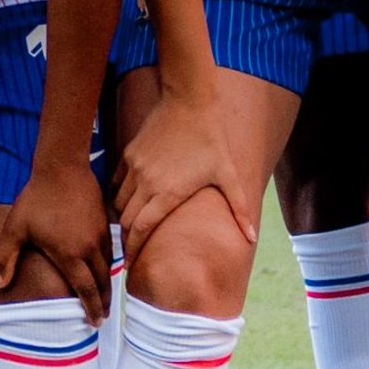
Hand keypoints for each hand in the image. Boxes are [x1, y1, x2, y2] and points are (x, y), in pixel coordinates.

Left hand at [0, 154, 111, 322]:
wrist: (62, 168)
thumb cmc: (35, 199)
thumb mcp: (15, 229)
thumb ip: (6, 258)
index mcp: (69, 255)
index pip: (85, 290)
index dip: (91, 308)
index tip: (94, 323)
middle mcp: (89, 248)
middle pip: (102, 282)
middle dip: (103, 302)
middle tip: (103, 317)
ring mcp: (100, 235)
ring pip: (109, 267)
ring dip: (108, 284)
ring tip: (104, 296)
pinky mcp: (105, 222)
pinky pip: (111, 250)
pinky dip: (110, 265)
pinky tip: (105, 268)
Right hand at [112, 83, 251, 255]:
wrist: (188, 102)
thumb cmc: (210, 139)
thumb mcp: (227, 175)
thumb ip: (238, 209)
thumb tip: (252, 238)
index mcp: (168, 192)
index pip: (141, 229)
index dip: (133, 250)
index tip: (130, 265)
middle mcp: (146, 183)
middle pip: (126, 220)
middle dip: (126, 239)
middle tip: (130, 252)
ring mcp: (134, 168)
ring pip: (118, 202)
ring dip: (122, 218)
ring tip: (129, 229)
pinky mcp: (129, 155)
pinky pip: (116, 183)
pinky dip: (119, 196)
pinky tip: (128, 201)